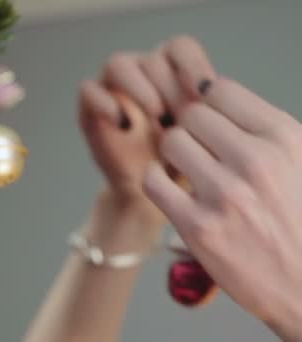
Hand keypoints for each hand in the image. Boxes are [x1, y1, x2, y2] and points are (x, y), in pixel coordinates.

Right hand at [78, 35, 214, 235]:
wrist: (153, 191)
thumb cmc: (185, 160)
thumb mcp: (207, 135)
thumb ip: (211, 111)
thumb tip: (215, 93)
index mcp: (171, 70)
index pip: (179, 47)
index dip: (192, 64)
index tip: (204, 93)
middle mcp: (139, 72)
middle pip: (151, 59)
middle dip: (169, 86)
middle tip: (183, 116)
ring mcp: (111, 88)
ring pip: (117, 64)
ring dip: (139, 87)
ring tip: (157, 114)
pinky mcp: (89, 109)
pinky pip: (88, 90)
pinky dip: (105, 103)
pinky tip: (125, 126)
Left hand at [143, 76, 301, 338]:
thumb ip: (266, 131)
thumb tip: (214, 93)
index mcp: (286, 139)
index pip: (221, 90)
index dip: (208, 103)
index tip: (210, 121)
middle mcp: (256, 161)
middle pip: (192, 114)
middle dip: (191, 129)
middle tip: (197, 149)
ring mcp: (225, 195)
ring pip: (172, 142)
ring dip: (174, 153)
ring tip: (186, 169)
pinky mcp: (198, 227)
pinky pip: (153, 180)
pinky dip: (156, 179)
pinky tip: (170, 188)